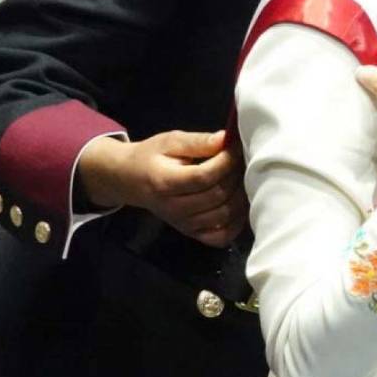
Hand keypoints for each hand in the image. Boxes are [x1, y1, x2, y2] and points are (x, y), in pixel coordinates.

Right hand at [77, 129, 246, 246]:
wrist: (133, 181)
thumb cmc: (153, 157)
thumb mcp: (171, 141)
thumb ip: (198, 142)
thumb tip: (225, 139)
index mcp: (165, 183)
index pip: (204, 177)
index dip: (226, 161)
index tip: (235, 147)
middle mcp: (174, 209)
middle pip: (216, 196)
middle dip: (236, 175)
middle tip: (242, 160)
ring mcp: (184, 225)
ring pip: (224, 215)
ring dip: (240, 195)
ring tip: (243, 177)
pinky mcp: (193, 234)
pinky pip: (222, 237)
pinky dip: (237, 222)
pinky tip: (240, 203)